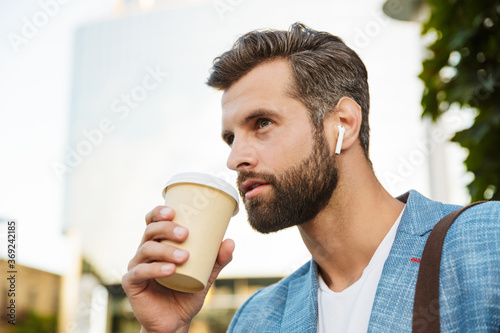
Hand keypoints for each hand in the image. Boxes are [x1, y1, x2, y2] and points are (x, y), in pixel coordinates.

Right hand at [122, 206, 234, 332]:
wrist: (175, 321)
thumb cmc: (187, 292)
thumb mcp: (206, 274)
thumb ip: (218, 259)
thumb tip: (231, 241)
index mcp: (159, 243)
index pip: (153, 221)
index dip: (159, 212)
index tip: (174, 211)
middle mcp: (145, 251)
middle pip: (150, 231)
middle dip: (167, 228)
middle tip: (185, 234)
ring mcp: (136, 266)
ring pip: (146, 250)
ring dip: (165, 250)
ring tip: (184, 257)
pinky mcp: (132, 283)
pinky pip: (140, 272)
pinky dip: (155, 269)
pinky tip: (170, 270)